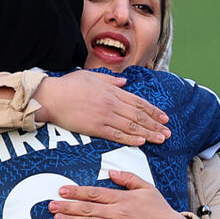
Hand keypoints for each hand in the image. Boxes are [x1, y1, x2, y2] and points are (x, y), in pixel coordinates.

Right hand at [33, 70, 169, 145]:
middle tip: (168, 132)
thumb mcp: (91, 76)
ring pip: (131, 126)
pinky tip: (141, 142)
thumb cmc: (68, 85)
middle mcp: (112, 104)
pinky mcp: (95, 128)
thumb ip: (110, 80)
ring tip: (161, 139)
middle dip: (155, 124)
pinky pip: (116, 135)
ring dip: (148, 133)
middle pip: (139, 115)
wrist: (50, 97)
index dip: (153, 110)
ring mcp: (104, 116)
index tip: (164, 117)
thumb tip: (124, 81)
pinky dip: (130, 139)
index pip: (138, 102)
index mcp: (112, 91)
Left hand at [49, 170, 192, 218]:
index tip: (62, 190)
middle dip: (68, 206)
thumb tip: (112, 172)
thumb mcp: (147, 188)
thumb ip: (129, 179)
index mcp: (123, 198)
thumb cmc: (160, 210)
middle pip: (88, 208)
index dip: (77, 191)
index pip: (95, 193)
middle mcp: (118, 212)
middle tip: (51, 205)